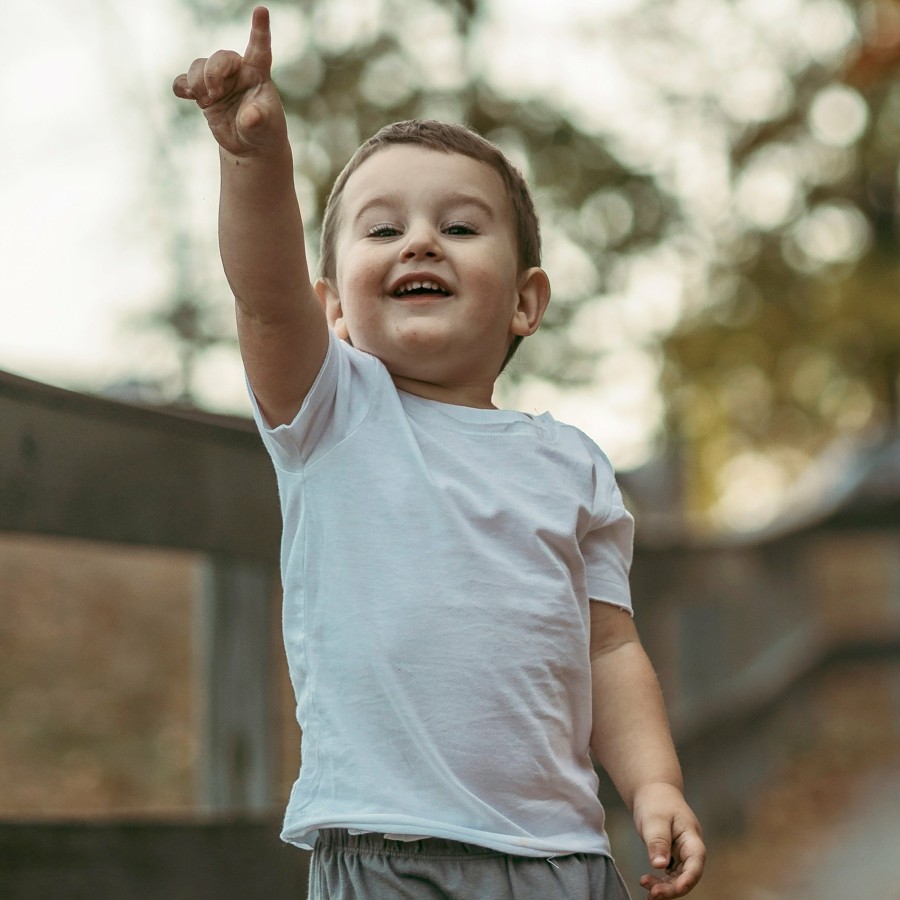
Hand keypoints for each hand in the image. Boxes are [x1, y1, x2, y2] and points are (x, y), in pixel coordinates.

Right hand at [172, 6, 285, 155]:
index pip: (259, 49)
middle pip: (219, 58)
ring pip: (199, 66)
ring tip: (208, 101)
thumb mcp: (266, 128)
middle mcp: (237, 72)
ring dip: (197, 82)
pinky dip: (182, 87)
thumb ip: (257, 119)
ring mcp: (218, 81)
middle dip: (212, 73)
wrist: (249, 145)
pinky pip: (184, 81)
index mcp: (258, 74)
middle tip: (215, 94)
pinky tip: (187, 96)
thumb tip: (249, 116)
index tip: (261, 11)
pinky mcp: (203, 93)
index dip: (260, 30)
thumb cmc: (264, 131)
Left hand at [633, 782, 704, 897]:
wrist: (653, 791)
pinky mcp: (672, 856)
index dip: (689, 878)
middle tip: (652, 893)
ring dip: (665, 886)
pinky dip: (661, 880)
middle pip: (688, 874)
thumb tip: (659, 865)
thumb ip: (658, 841)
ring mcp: (682, 853)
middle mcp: (690, 848)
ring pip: (679, 877)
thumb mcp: (655, 819)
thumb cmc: (656, 801)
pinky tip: (648, 882)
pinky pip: (671, 873)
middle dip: (673, 887)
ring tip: (646, 886)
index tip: (677, 888)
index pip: (696, 861)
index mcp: (691, 837)